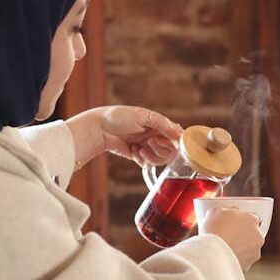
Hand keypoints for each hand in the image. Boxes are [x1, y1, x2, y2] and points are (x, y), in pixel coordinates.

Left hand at [66, 106, 182, 169]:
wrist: (99, 129)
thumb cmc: (119, 117)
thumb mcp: (142, 116)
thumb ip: (162, 124)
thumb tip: (180, 133)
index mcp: (158, 124)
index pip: (176, 138)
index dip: (171, 142)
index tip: (160, 140)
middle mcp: (155, 136)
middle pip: (170, 152)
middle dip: (159, 149)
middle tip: (148, 143)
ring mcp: (147, 146)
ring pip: (160, 160)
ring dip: (151, 156)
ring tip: (139, 149)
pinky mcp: (139, 156)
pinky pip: (148, 164)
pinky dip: (141, 159)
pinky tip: (132, 151)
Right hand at [198, 208, 264, 270]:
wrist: (212, 254)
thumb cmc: (214, 230)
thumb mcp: (216, 211)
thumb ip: (226, 210)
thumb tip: (229, 212)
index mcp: (252, 219)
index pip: (251, 217)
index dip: (241, 219)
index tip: (232, 221)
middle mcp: (258, 235)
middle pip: (251, 232)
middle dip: (242, 233)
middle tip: (228, 233)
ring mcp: (255, 252)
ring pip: (248, 247)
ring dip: (240, 246)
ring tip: (225, 246)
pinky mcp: (248, 266)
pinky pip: (243, 260)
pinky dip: (236, 258)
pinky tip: (225, 256)